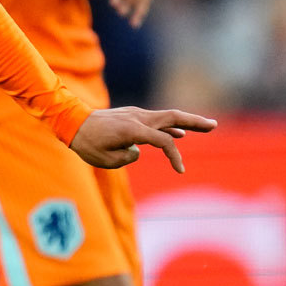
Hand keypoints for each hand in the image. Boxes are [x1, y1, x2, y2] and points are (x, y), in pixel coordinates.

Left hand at [70, 106, 216, 172]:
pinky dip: (169, 125)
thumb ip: (128, 157)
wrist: (71, 122)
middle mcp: (137, 118)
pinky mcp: (131, 116)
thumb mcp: (107, 160)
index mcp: (133, 129)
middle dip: (194, 122)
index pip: (164, 141)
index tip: (180, 170)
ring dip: (186, 121)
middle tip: (214, 125)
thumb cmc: (87, 144)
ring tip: (207, 125)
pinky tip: (179, 133)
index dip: (175, 156)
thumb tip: (137, 151)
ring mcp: (134, 114)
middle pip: (172, 117)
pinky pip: (155, 120)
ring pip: (166, 116)